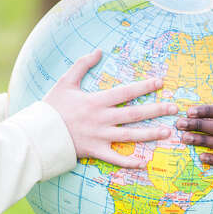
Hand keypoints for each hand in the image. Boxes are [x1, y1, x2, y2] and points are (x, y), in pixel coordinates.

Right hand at [44, 49, 177, 168]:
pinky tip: (145, 162)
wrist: (38, 133)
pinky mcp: (95, 151)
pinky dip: (130, 162)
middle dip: (156, 110)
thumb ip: (82, 65)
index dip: (144, 87)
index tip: (160, 82)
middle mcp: (101, 119)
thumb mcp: (65, 82)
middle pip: (134, 114)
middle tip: (174, 108)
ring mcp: (99, 137)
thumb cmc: (51, 107)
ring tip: (168, 132)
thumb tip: (98, 51)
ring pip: (130, 136)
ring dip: (150, 134)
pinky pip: (115, 158)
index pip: (125, 92)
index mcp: (96, 101)